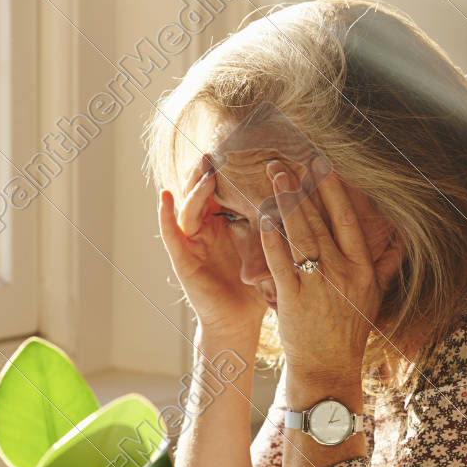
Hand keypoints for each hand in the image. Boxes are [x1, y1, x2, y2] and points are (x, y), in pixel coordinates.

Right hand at [159, 155, 267, 339]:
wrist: (240, 321)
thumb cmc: (255, 284)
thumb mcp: (265, 245)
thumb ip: (272, 220)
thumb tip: (301, 189)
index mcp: (224, 221)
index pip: (223, 186)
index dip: (228, 167)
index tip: (240, 144)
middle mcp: (205, 228)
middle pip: (202, 190)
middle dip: (208, 170)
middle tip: (218, 149)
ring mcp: (191, 242)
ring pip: (188, 206)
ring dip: (194, 187)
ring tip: (204, 170)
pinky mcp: (182, 259)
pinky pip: (170, 233)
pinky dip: (165, 214)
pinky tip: (165, 197)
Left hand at [259, 157, 404, 384]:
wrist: (328, 367)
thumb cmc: (349, 329)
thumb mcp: (374, 296)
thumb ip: (385, 265)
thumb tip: (402, 239)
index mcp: (361, 269)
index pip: (347, 221)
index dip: (334, 191)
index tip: (323, 165)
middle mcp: (342, 273)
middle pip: (320, 222)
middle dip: (303, 189)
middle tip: (288, 162)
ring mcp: (317, 285)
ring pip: (300, 236)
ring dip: (286, 203)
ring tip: (275, 176)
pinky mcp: (293, 298)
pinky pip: (280, 262)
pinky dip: (272, 238)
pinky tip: (264, 217)